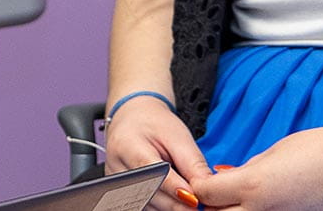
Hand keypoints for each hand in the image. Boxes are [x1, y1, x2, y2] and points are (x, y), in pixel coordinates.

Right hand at [104, 96, 210, 210]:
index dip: (174, 187)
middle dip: (177, 204)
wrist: (132, 121)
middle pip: (149, 194)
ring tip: (190, 200)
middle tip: (200, 204)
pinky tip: (176, 200)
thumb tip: (206, 190)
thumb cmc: (155, 125)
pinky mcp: (119, 193)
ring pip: (148, 206)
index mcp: (127, 145)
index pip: (150, 171)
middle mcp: (116, 168)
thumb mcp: (177, 136)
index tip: (195, 199)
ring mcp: (115, 183)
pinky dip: (163, 206)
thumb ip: (192, 164)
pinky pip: (145, 206)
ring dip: (171, 206)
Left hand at [194, 124, 322, 210]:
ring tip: (244, 198)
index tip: (205, 180)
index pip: (205, 194)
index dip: (202, 185)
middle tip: (219, 194)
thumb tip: (229, 178)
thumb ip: (248, 170)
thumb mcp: (276, 152)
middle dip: (214, 206)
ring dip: (237, 210)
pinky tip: (269, 203)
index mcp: (253, 186)